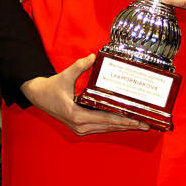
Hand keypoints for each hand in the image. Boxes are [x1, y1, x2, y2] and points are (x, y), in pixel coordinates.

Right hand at [20, 53, 150, 135]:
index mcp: (76, 115)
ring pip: (106, 129)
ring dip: (122, 127)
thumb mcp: (65, 75)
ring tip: (139, 125)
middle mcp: (79, 126)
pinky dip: (113, 125)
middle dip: (128, 126)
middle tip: (147, 125)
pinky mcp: (80, 128)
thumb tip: (93, 57)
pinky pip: (100, 128)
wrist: (38, 96)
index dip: (124, 120)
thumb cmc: (51, 87)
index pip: (106, 119)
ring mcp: (79, 129)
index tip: (138, 121)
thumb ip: (80, 66)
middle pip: (109, 127)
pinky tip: (124, 122)